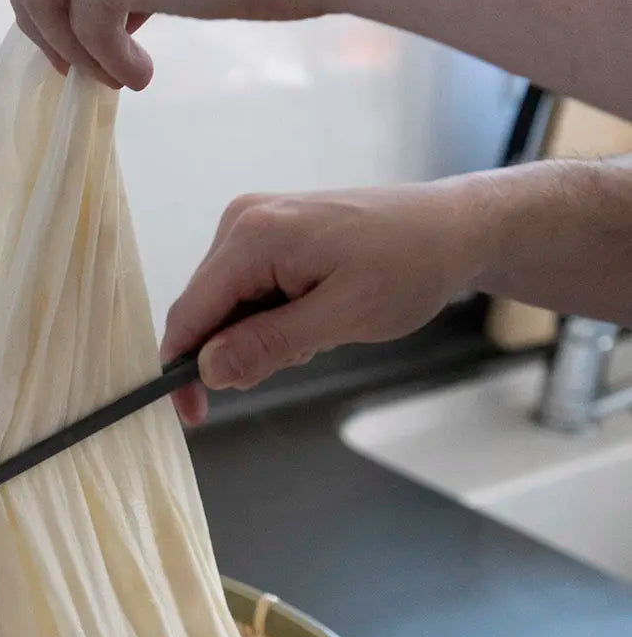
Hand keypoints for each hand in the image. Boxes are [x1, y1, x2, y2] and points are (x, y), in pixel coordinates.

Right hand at [160, 180, 489, 424]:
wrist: (453, 228)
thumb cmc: (409, 267)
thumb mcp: (342, 317)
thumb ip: (269, 343)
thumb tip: (207, 370)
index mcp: (253, 235)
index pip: (190, 313)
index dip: (182, 369)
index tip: (195, 415)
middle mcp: (242, 221)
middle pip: (205, 310)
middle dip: (238, 350)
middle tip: (301, 356)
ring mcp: (254, 222)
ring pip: (226, 305)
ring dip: (260, 335)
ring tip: (320, 330)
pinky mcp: (270, 231)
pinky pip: (247, 289)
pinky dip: (271, 316)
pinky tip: (315, 313)